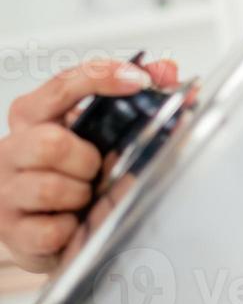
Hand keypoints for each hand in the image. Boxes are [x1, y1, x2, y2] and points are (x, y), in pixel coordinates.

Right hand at [0, 58, 178, 272]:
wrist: (45, 228)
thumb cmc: (73, 174)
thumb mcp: (98, 134)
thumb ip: (133, 100)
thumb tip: (166, 71)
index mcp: (32, 118)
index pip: (61, 86)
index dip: (101, 78)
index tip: (139, 80)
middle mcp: (12, 150)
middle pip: (50, 142)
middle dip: (87, 159)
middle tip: (97, 169)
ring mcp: (7, 191)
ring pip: (51, 188)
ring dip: (82, 195)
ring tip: (85, 197)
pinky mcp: (14, 232)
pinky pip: (53, 229)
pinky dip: (74, 228)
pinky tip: (75, 222)